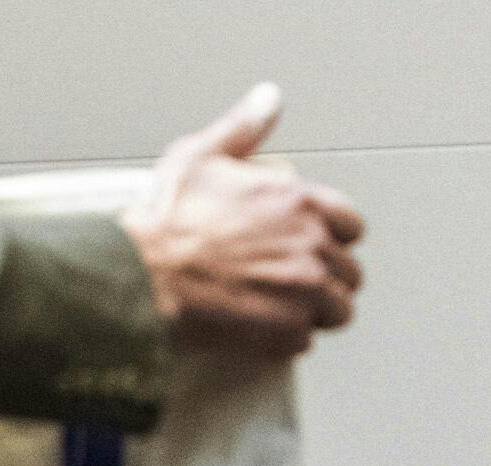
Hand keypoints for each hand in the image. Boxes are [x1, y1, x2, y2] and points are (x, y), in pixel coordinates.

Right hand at [121, 84, 364, 358]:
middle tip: (290, 282)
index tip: (312, 245)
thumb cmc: (165, 218)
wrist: (139, 274)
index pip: (351, 226)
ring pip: (337, 311)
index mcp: (299, 203)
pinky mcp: (284, 331)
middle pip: (348, 274)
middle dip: (325, 279)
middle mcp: (310, 247)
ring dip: (315, 312)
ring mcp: (302, 292)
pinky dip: (284, 340)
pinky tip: (259, 329)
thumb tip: (268, 100)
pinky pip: (304, 341)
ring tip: (281, 309)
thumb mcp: (200, 155)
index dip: (332, 237)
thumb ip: (243, 129)